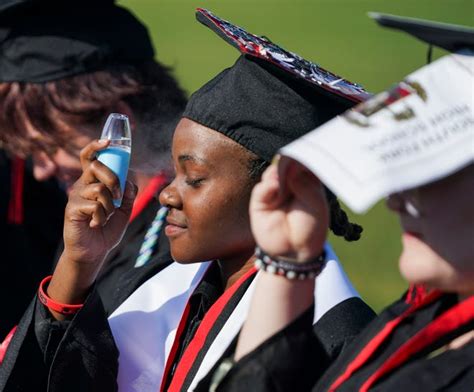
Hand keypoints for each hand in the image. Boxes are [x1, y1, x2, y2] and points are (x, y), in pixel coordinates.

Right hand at [63, 139, 136, 266]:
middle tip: (117, 197)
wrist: (94, 251)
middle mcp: (82, 185)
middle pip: (97, 168)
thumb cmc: (107, 228)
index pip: (91, 157)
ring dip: (109, 206)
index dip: (96, 146)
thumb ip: (128, 194)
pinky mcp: (72, 210)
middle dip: (113, 180)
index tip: (107, 141)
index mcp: (93, 181)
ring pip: (99, 189)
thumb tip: (130, 181)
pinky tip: (97, 224)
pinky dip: (102, 217)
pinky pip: (94, 205)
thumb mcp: (124, 210)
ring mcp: (75, 197)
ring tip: (105, 217)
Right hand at [249, 156, 328, 261]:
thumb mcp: (316, 205)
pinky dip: (268, 185)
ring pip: (273, 173)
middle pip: (287, 163)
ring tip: (284, 172)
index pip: (305, 161)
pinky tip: (274, 185)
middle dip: (290, 158)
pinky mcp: (261, 201)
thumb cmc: (311, 227)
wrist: (295, 251)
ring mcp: (274, 190)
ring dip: (278, 171)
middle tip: (293, 155)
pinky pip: (262, 189)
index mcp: (307, 179)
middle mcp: (289, 181)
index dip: (305, 154)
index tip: (307, 147)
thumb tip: (291, 169)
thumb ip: (305, 185)